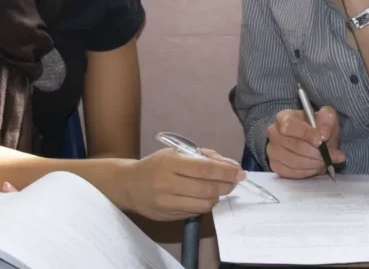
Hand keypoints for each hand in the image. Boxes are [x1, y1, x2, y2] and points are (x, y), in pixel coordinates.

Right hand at [120, 147, 244, 220]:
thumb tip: (231, 166)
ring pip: (204, 204)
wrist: (129, 185)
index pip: (204, 168)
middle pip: (207, 189)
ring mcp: (167, 202)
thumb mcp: (176, 153)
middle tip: (233, 182)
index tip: (240, 172)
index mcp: (170, 162)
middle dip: (226, 186)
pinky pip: (195, 212)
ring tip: (218, 189)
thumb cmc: (156, 165)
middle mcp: (167, 183)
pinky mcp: (168, 216)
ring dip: (217, 197)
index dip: (225, 171)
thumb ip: (204, 156)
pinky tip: (203, 197)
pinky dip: (204, 205)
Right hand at [266, 107, 345, 178]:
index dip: (306, 134)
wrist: (311, 142)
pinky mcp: (275, 165)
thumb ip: (327, 120)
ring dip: (312, 164)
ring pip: (292, 161)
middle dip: (314, 153)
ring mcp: (272, 150)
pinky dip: (306, 172)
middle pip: (293, 145)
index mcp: (284, 117)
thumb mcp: (326, 117)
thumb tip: (324, 134)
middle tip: (328, 156)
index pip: (289, 125)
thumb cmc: (316, 128)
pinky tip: (315, 167)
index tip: (321, 141)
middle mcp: (274, 133)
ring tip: (324, 162)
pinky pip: (291, 172)